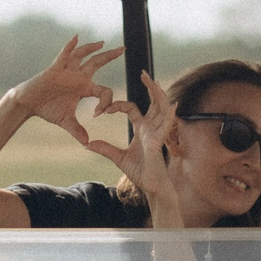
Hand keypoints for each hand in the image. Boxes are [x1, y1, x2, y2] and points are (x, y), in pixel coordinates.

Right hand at [7, 36, 126, 154]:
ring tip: (102, 43)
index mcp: (84, 88)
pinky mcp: (54, 69)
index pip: (103, 91)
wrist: (28, 104)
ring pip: (82, 56)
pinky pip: (64, 56)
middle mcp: (77, 76)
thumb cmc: (47, 109)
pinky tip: (76, 38)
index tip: (98, 114)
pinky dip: (70, 47)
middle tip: (123, 49)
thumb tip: (87, 143)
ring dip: (91, 48)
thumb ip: (77, 130)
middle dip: (109, 56)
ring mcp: (66, 71)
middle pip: (97, 63)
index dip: (105, 102)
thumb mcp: (66, 121)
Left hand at [104, 73, 184, 223]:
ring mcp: (158, 133)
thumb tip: (87, 144)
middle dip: (150, 86)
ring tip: (155, 81)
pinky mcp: (160, 143)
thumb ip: (105, 149)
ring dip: (159, 94)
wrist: (152, 188)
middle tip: (143, 72)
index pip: (131, 108)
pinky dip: (170, 115)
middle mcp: (152, 127)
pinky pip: (166, 127)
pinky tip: (172, 105)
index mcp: (143, 128)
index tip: (104, 110)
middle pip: (153, 101)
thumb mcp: (118, 158)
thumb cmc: (140, 173)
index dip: (118, 105)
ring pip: (162, 109)